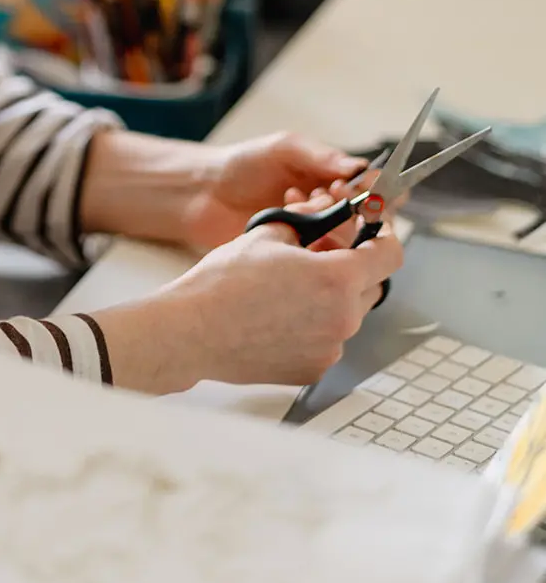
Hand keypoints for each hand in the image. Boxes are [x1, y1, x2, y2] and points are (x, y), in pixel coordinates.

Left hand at [78, 129, 367, 254]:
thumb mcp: (283, 149)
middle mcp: (330, 208)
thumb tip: (357, 167)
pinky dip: (311, 247)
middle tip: (324, 201)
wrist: (203, 194)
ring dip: (328, 229)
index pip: (372, 186)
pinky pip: (320, 261)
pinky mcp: (300, 259)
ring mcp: (316, 235)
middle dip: (350, 212)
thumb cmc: (242, 165)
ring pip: (346, 243)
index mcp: (331, 176)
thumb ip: (320, 156)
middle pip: (366, 220)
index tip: (351, 190)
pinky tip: (288, 229)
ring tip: (298, 208)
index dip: (370, 190)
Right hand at [96, 200, 403, 394]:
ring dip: (331, 298)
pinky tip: (279, 317)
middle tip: (322, 257)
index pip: (389, 255)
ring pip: (347, 315)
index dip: (385, 237)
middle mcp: (343, 318)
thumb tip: (329, 212)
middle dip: (354, 268)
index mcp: (337, 278)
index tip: (375, 231)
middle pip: (371, 286)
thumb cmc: (225, 281)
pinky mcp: (312, 370)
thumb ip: (311, 222)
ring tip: (289, 289)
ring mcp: (330, 349)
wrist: (193, 330)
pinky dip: (313, 327)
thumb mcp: (270, 232)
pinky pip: (327, 341)